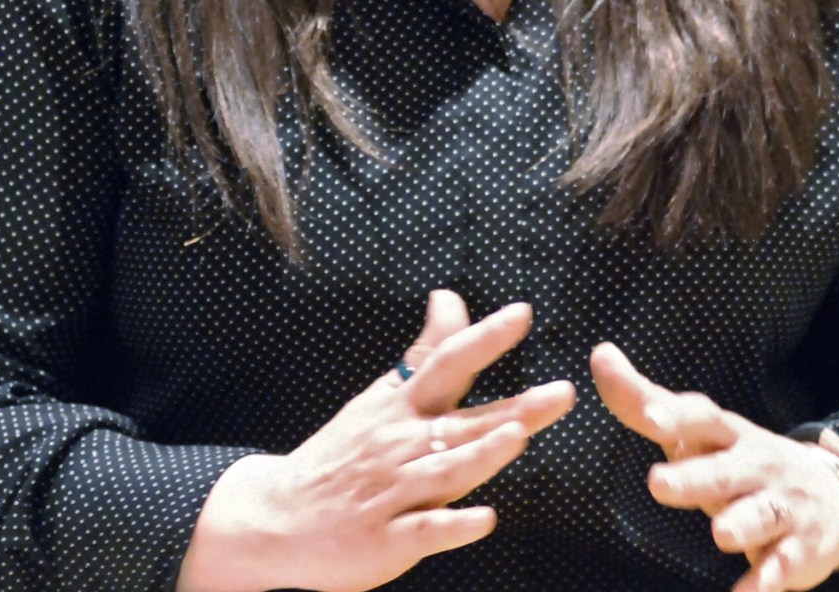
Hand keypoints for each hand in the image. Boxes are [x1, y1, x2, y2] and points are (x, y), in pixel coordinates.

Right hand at [177, 291, 576, 591]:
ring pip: (443, 473)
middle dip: (514, 408)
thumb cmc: (343, 454)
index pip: (446, 364)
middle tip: (563, 393)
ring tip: (516, 438)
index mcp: (401, 408)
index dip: (484, 339)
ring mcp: (392, 494)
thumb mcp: (382, 397)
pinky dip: (452, 525)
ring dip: (479, 456)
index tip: (522, 314)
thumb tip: (449, 297)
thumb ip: (426, 352)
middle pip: (463, 423)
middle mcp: (400, 446)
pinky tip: (484, 519)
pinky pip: (423, 532)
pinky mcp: (384, 540)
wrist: (275, 518)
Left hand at [590, 341, 838, 591]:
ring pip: (762, 513)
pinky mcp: (800, 547)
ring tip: (721, 535)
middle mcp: (757, 465)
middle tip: (659, 483)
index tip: (650, 416)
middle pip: (725, 470)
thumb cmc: (742, 462)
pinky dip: (765, 581)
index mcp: (728, 435)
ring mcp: (783, 504)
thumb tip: (599, 354)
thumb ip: (645, 400)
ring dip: (742, 523)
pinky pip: (782, 565)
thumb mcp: (700, 432)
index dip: (676, 416)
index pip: (702, 419)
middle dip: (696, 476)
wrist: (833, 495)